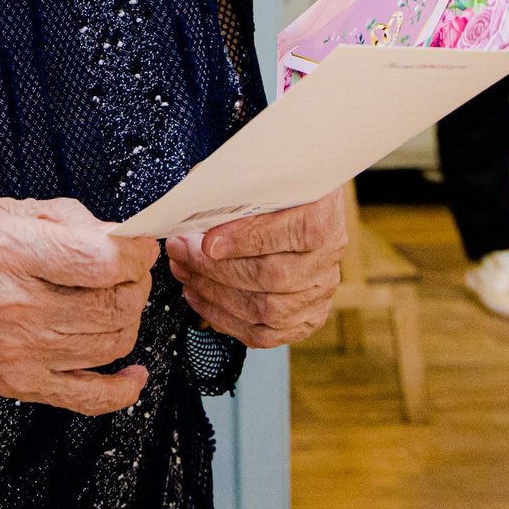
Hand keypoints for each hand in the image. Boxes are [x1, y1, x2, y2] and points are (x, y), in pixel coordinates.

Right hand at [0, 198, 156, 414]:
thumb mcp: (1, 210)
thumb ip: (66, 218)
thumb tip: (121, 237)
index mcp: (8, 251)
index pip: (103, 261)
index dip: (136, 252)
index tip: (139, 245)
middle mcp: (13, 305)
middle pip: (114, 304)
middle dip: (137, 283)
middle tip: (129, 271)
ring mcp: (17, 351)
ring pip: (111, 343)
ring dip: (128, 320)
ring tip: (115, 300)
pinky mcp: (19, 384)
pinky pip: (89, 398)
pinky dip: (123, 388)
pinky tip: (133, 370)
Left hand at [166, 192, 344, 347]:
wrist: (302, 200)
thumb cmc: (275, 185)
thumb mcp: (263, 174)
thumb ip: (237, 189)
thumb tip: (194, 209)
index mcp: (323, 216)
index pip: (292, 234)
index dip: (245, 240)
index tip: (206, 240)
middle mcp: (328, 258)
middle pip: (273, 276)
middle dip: (215, 269)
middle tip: (180, 252)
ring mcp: (320, 291)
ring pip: (267, 310)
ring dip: (214, 295)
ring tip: (184, 273)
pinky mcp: (307, 317)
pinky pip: (266, 334)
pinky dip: (226, 320)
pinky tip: (200, 300)